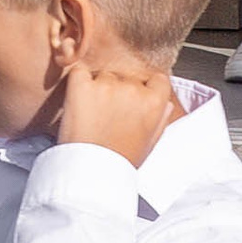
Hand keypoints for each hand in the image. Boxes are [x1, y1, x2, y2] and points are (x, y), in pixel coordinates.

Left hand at [55, 64, 179, 165]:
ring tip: (91, 112)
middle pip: (128, 78)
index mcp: (155, 102)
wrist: (91, 170)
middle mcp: (134, 89)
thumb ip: (161, 118)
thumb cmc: (121, 159)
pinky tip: (78, 100)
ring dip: (98, 87)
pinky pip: (79, 72)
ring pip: (104, 75)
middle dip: (120, 89)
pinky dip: (77, 82)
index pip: (158, 79)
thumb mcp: (151, 142)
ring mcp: (107, 85)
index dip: (147, 88)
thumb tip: (164, 103)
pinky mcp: (81, 85)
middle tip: (109, 112)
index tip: (137, 98)